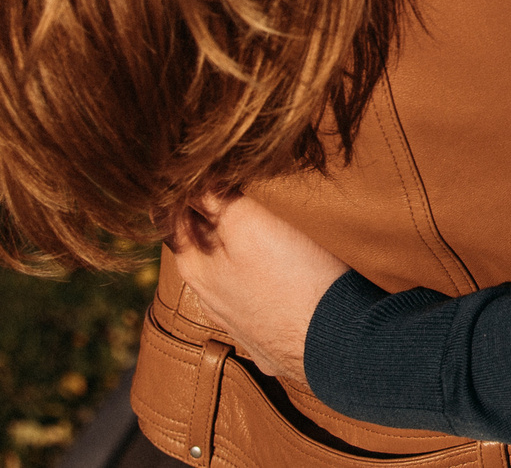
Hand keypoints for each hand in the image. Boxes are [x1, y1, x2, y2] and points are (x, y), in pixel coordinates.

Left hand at [168, 194, 352, 405]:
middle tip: (229, 183)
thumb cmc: (295, 277)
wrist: (339, 344)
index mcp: (195, 269)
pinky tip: (279, 271)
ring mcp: (239, 325)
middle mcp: (209, 300)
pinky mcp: (268, 339)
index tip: (198, 166)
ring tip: (258, 225)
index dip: (183, 188)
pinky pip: (255, 302)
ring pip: (227, 276)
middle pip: (200, 246)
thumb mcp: (249, 225)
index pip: (171, 217)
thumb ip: (214, 199)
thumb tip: (189, 177)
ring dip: (235, 250)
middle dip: (210, 217)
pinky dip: (259, 281)